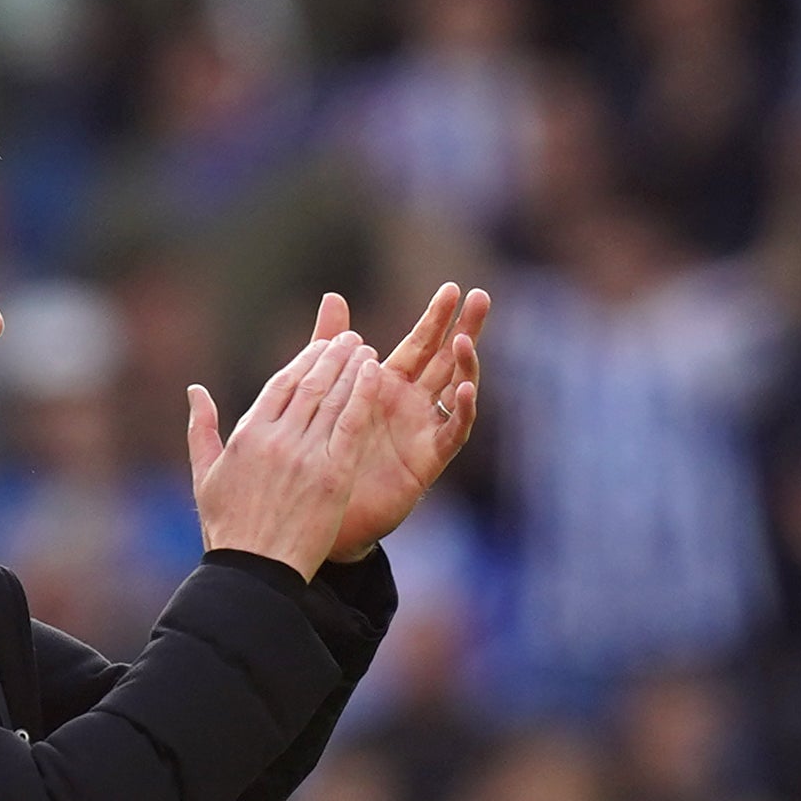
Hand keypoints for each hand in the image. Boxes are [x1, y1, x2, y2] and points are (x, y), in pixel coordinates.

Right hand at [184, 333, 389, 579]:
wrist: (255, 572)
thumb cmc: (228, 530)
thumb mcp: (205, 476)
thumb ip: (201, 429)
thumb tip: (195, 390)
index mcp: (247, 435)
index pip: (281, 384)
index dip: (304, 360)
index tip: (321, 346)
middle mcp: (276, 438)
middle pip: (309, 383)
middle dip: (332, 355)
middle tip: (350, 338)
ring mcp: (306, 455)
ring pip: (333, 397)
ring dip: (351, 367)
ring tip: (365, 350)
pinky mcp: (333, 474)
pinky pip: (351, 422)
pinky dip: (363, 394)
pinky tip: (375, 373)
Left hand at [307, 282, 485, 563]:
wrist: (321, 512)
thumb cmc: (322, 453)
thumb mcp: (326, 391)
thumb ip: (331, 345)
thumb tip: (333, 295)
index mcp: (389, 384)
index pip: (421, 342)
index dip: (437, 317)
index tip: (452, 288)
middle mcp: (413, 404)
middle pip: (448, 359)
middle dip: (464, 329)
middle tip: (480, 297)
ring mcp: (424, 430)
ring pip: (457, 390)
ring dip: (466, 365)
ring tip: (465, 341)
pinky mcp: (429, 459)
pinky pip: (453, 431)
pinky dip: (462, 411)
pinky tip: (466, 390)